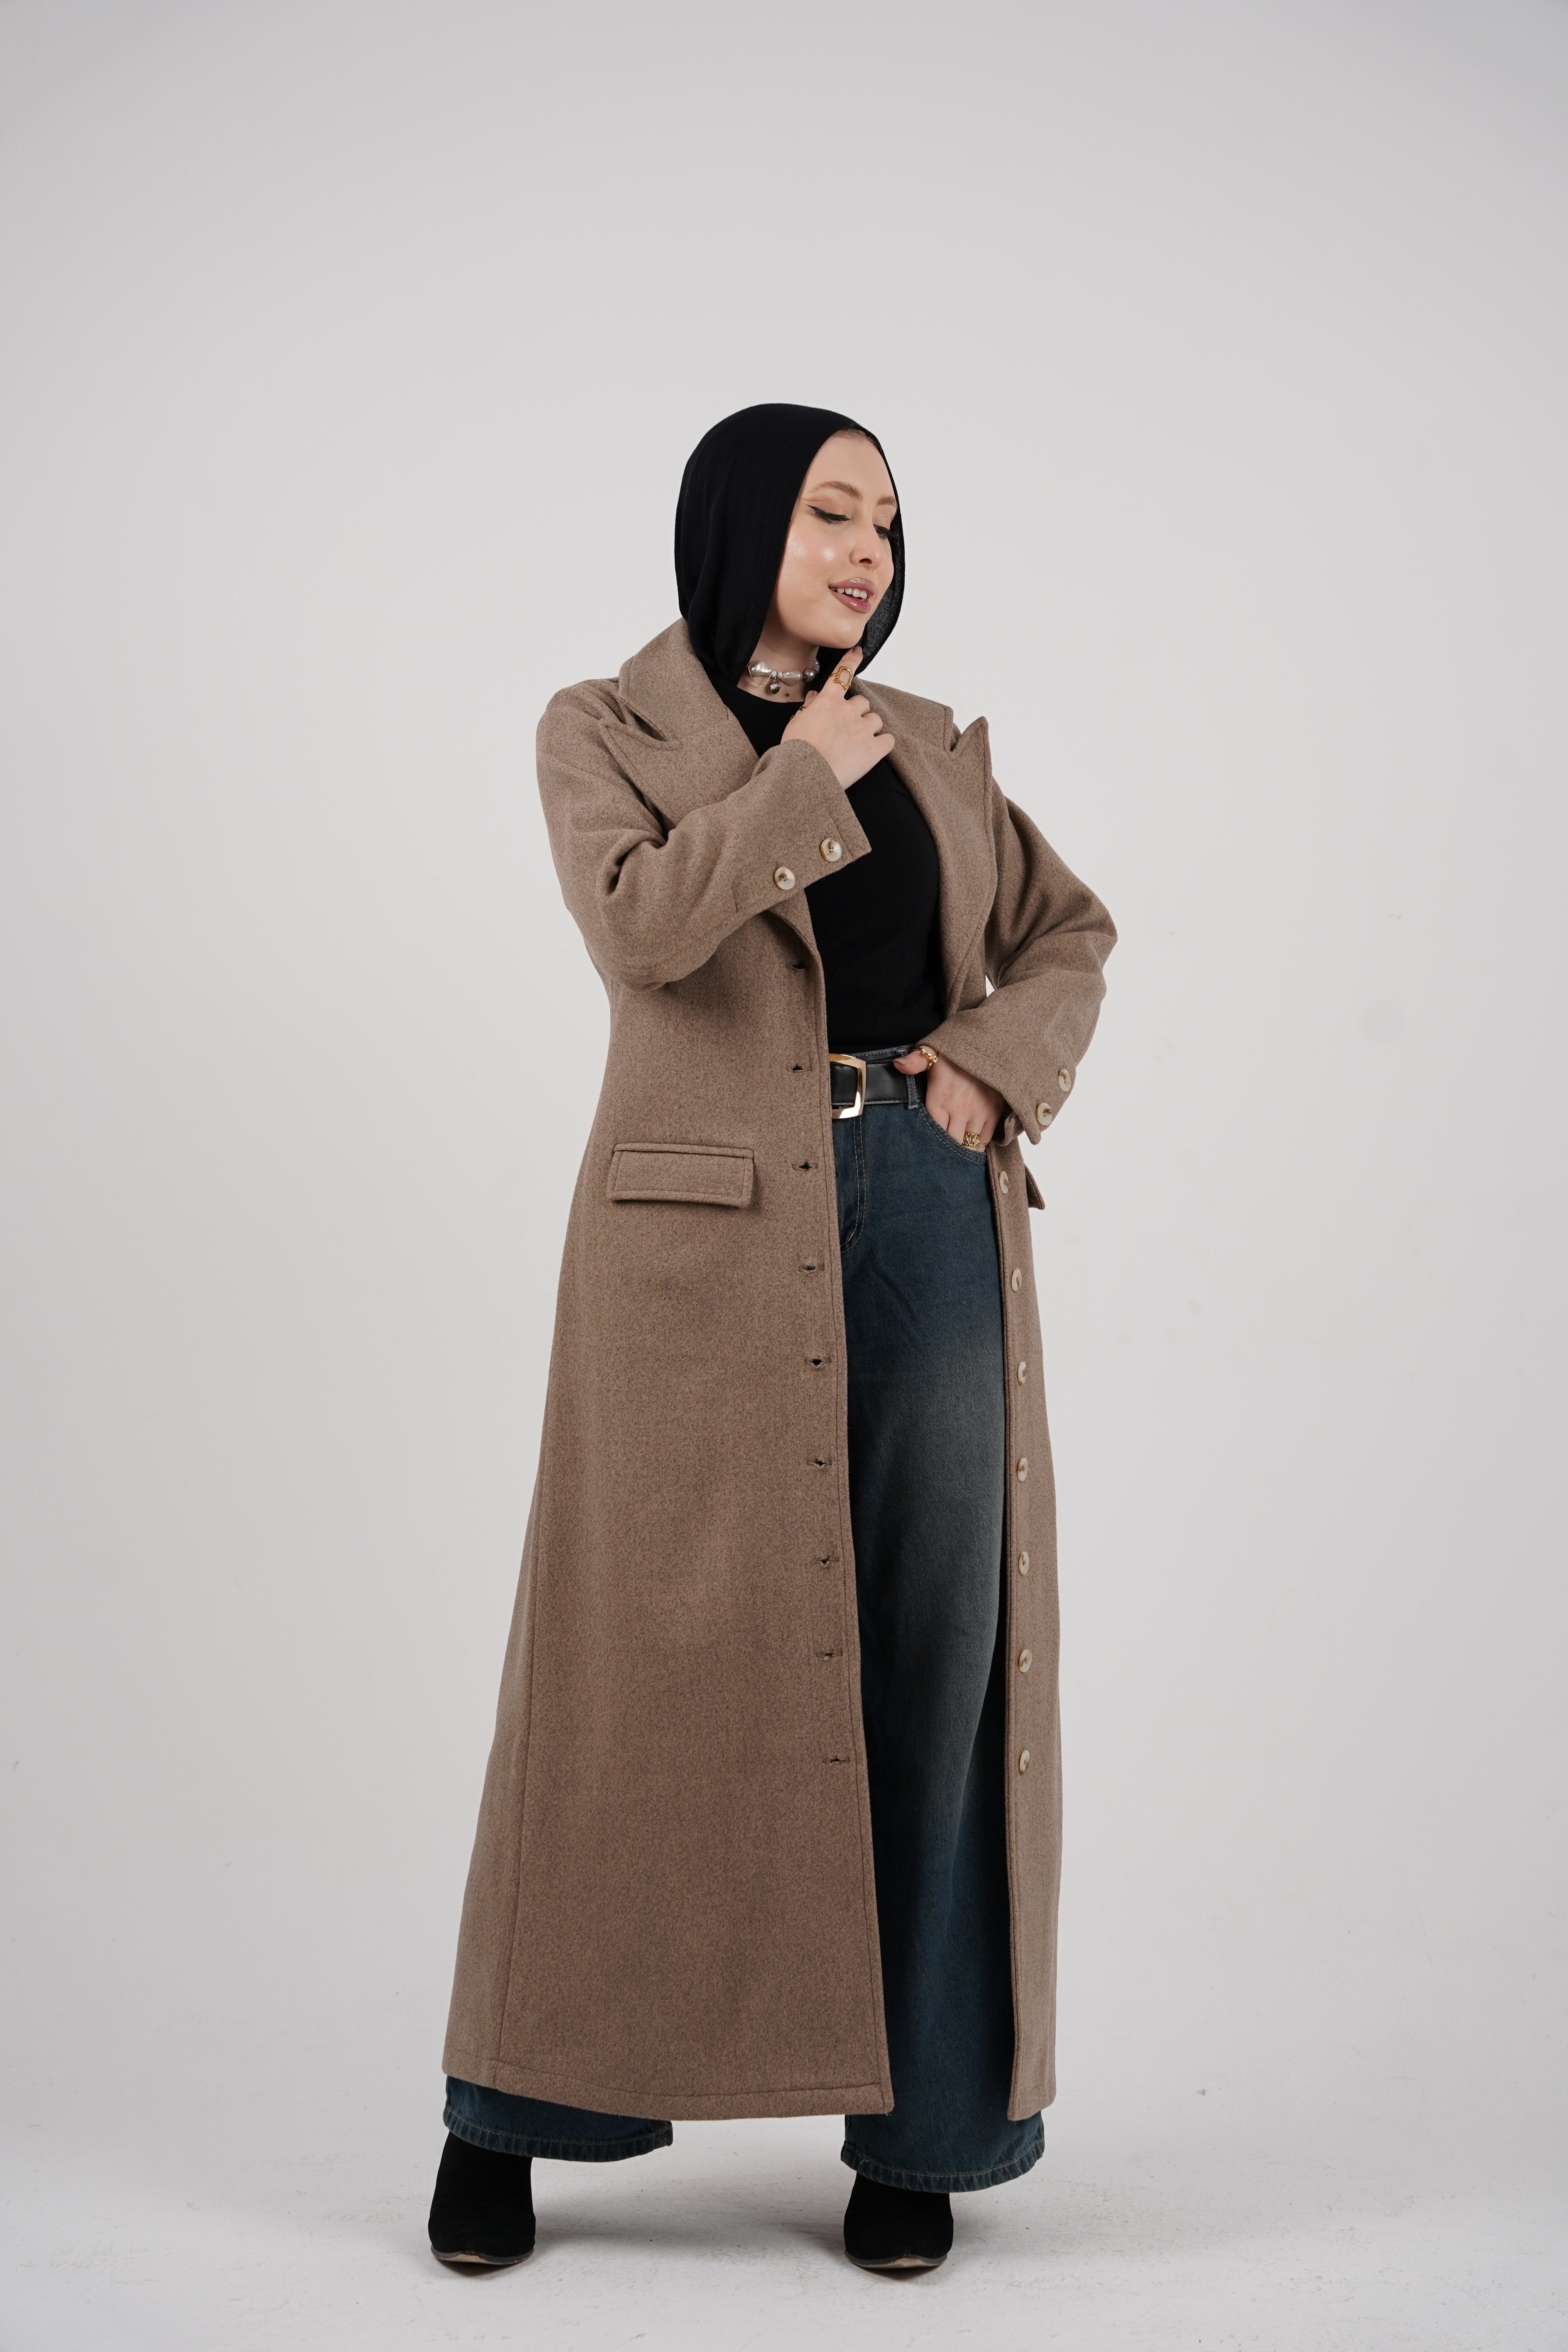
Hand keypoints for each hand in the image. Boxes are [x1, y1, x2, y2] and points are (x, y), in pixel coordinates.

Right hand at [781, 647, 894, 788]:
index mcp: (828, 702)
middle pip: (863, 702)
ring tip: (857, 742)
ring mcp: (863, 730)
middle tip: (847, 728)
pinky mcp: (873, 750)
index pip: (842, 675)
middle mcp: (848, 711)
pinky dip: (883, 743)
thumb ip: (809, 707)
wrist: (804, 776)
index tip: (858, 652)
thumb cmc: (796, 752)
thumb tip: (815, 696)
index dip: (850, 661)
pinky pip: (888, 740)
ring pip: (876, 719)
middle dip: (857, 712)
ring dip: (869, 727)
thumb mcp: (796, 723)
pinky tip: (872, 750)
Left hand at [894, 1046, 1006, 1148]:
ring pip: (968, 1143)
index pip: (933, 1132)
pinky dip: (978, 1142)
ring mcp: (978, 1111)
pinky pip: (985, 1137)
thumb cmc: (957, 1050)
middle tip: (942, 1154)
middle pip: (951, 1143)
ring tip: (957, 1150)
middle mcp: (959, 1108)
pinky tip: (972, 1141)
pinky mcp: (994, 1110)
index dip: (931, 1143)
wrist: (989, 1041)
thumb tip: (898, 1066)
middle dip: (946, 1151)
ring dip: (962, 1148)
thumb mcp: (932, 1050)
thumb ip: (914, 1061)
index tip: (928, 1147)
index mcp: (939, 1098)